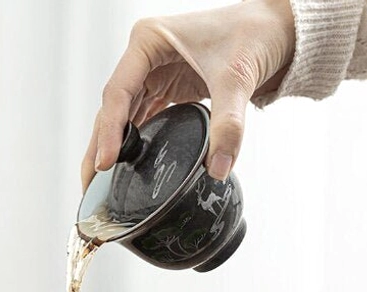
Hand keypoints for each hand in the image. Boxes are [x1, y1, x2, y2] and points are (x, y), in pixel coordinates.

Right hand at [81, 0, 294, 189]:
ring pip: (122, 117)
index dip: (110, 131)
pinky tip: (126, 166)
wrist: (275, 31)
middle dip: (100, 146)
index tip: (106, 163)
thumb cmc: (253, 34)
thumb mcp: (237, 78)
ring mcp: (153, 74)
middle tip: (90, 184)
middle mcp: (144, 58)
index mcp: (148, 42)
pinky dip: (132, 144)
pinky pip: (142, 120)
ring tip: (100, 183)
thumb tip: (217, 168)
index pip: (118, 92)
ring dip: (112, 148)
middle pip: (112, 108)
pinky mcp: (166, 90)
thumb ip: (227, 124)